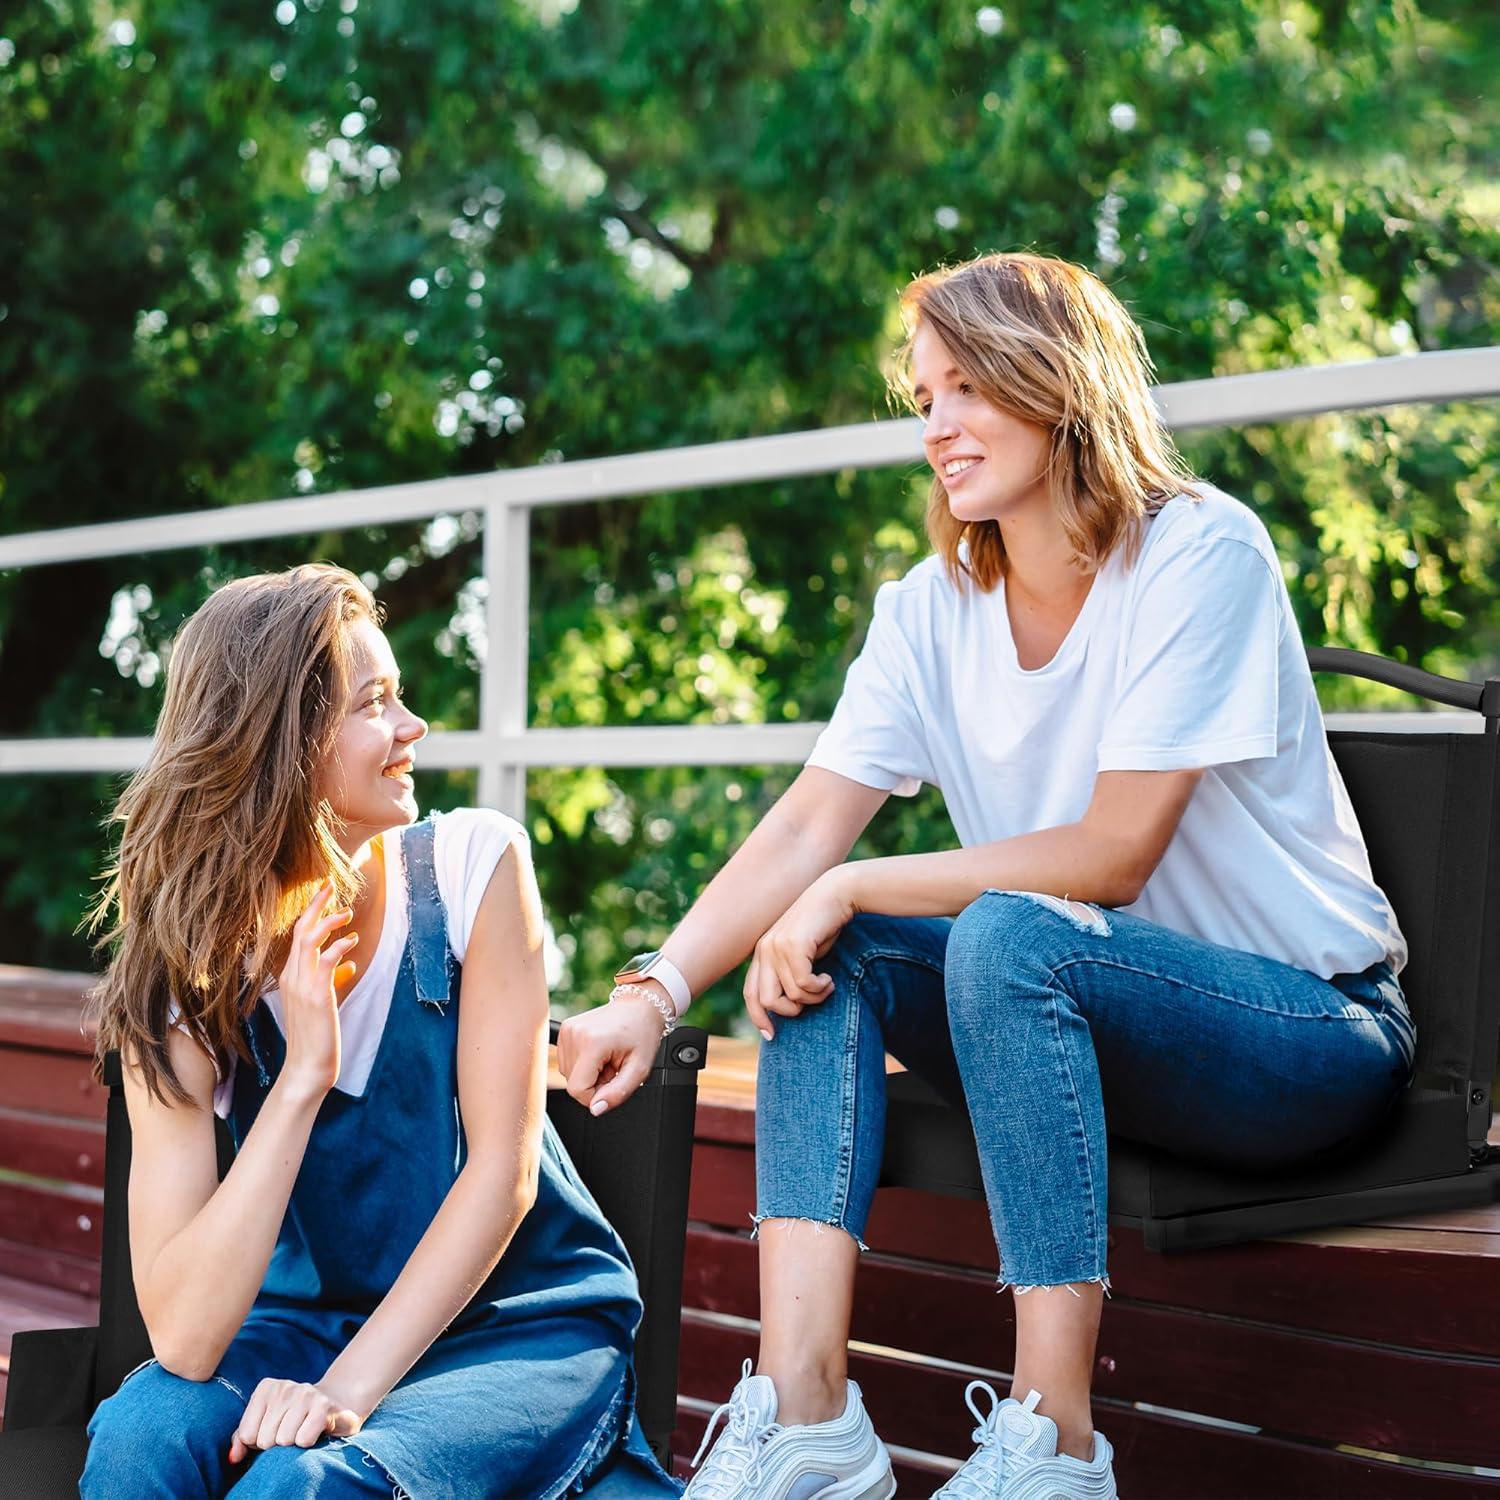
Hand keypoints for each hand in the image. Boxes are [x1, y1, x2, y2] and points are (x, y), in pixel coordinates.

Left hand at [227, 1377, 362, 1463]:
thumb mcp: (263, 1425)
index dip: (259, 1442)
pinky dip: (307, 1442)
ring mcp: (305, 1393)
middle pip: (265, 1439)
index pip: (247, 1434)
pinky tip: (314, 1430)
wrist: (333, 1406)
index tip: (273, 1431)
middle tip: (289, 1431)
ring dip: (292, 1443)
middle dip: (275, 1444)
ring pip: (284, 1440)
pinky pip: (303, 1439)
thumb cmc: (290, 1419)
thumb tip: (233, 1457)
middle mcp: (284, 1387)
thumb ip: (242, 1440)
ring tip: (301, 1429)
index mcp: (265, 1388)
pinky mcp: (324, 1405)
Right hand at [277, 879, 357, 1098]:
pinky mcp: (316, 996)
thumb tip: (349, 964)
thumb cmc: (317, 1036)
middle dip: (316, 905)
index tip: (325, 894)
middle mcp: (293, 976)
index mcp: (292, 976)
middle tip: (329, 884)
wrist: (307, 1067)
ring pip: (310, 941)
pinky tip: (352, 941)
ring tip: (346, 912)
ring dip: (329, 921)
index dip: (311, 912)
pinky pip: (325, 962)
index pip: (298, 936)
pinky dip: (338, 947)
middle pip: (301, 930)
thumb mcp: (325, 1003)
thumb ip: (333, 981)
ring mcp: (302, 985)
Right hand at [557, 990, 665, 1116]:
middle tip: (613, 1066)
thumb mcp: (639, 1069)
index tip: (612, 1082)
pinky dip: (583, 1063)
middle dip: (594, 1082)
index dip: (595, 1095)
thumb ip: (618, 1093)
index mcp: (592, 1042)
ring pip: (569, 1074)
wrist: (640, 1007)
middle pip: (573, 1082)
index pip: (577, 1089)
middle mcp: (575, 1034)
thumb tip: (595, 1109)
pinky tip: (599, 1052)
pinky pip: (567, 1062)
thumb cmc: (642, 1034)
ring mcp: (568, 1030)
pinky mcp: (565, 1029)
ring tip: (607, 1058)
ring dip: (589, 1073)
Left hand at [745, 870, 856, 1039]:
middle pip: (766, 1001)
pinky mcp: (792, 945)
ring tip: (827, 985)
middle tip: (813, 1002)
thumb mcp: (802, 953)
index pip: (751, 994)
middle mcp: (763, 950)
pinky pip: (804, 985)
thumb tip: (790, 1004)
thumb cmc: (823, 926)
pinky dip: (820, 988)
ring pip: (791, 995)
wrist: (836, 894)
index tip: (772, 1036)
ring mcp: (776, 947)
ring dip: (814, 998)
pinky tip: (829, 978)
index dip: (759, 1018)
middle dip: (791, 1011)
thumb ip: (789, 973)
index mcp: (761, 953)